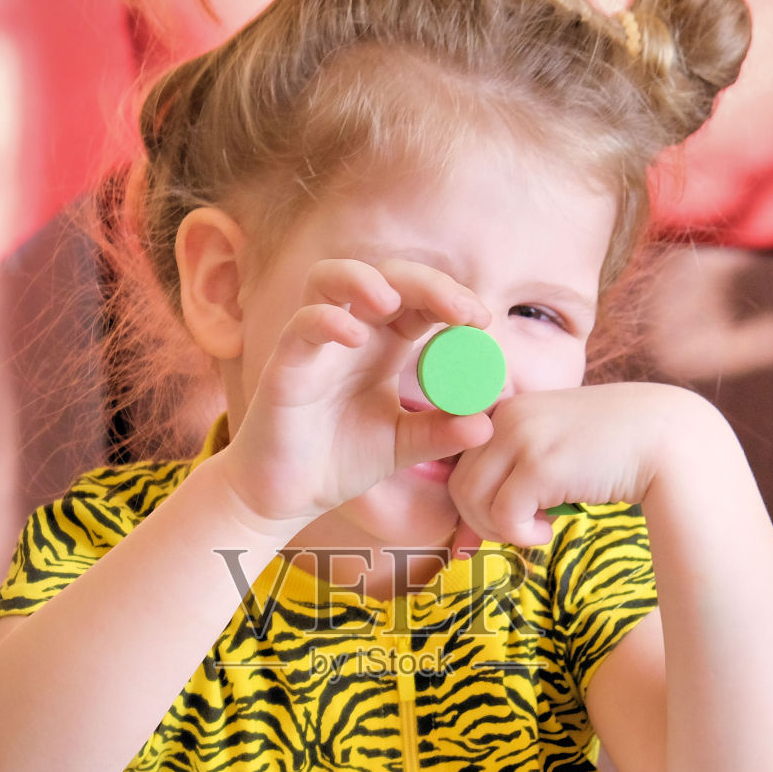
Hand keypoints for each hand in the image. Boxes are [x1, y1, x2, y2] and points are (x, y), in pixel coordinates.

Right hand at [212, 258, 495, 527]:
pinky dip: (327, 320)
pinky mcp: (285, 363)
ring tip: (392, 301)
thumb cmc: (340, 461)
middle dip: (426, 283)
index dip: (451, 298)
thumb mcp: (402, 447)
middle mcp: (352, 333)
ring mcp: (315, 342)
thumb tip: (486, 423)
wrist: (287, 495)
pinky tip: (355, 338)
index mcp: (385, 345)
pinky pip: (302, 325)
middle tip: (460, 311)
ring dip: (364, 278)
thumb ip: (441, 433)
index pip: (420, 300)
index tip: (482, 322)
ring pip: (330, 278)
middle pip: (386, 276)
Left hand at [445, 381, 705, 550]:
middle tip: (521, 530)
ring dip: (499, 529)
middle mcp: (508, 416)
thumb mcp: (557, 447)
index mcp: (509, 408)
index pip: (462, 462)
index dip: (473, 499)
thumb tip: (470, 529)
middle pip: (459, 484)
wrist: (672, 441)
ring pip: (471, 501)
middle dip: (482, 520)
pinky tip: (548, 531)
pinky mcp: (539, 465)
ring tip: (536, 530)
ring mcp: (522, 436)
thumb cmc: (617, 452)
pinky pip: (502, 516)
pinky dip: (520, 535)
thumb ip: (518, 470)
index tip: (495, 523)